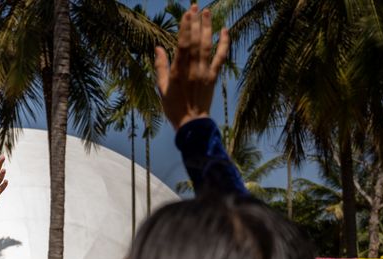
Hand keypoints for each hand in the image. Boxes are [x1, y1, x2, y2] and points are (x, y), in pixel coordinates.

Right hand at [154, 4, 228, 129]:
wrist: (192, 123)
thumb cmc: (173, 107)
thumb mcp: (162, 88)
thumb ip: (161, 67)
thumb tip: (157, 48)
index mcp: (178, 72)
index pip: (183, 45)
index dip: (186, 28)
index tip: (187, 13)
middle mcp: (193, 70)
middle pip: (196, 41)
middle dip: (196, 23)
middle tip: (197, 6)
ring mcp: (205, 72)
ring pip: (208, 46)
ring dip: (208, 28)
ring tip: (207, 12)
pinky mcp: (214, 76)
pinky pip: (221, 57)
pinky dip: (224, 43)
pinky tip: (225, 30)